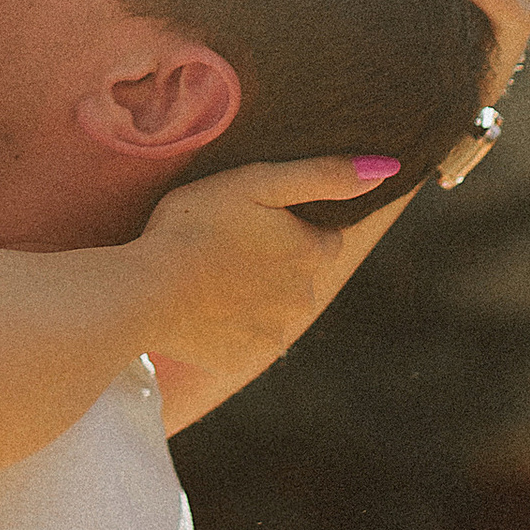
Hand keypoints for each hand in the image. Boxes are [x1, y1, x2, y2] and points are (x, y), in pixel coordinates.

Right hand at [136, 150, 413, 386]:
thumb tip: (387, 169)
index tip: (255, 221)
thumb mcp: (256, 181)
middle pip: (299, 277)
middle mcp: (303, 299)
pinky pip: (243, 340)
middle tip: (226, 247)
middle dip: (274, 264)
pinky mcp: (241, 360)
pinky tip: (199, 309)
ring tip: (209, 278)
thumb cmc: (195, 226)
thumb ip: (322, 174)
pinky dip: (228, 328)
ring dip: (253, 298)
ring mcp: (273, 334)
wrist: (142, 293)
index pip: (323, 237)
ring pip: (274, 311)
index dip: (292, 226)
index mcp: (311, 253)